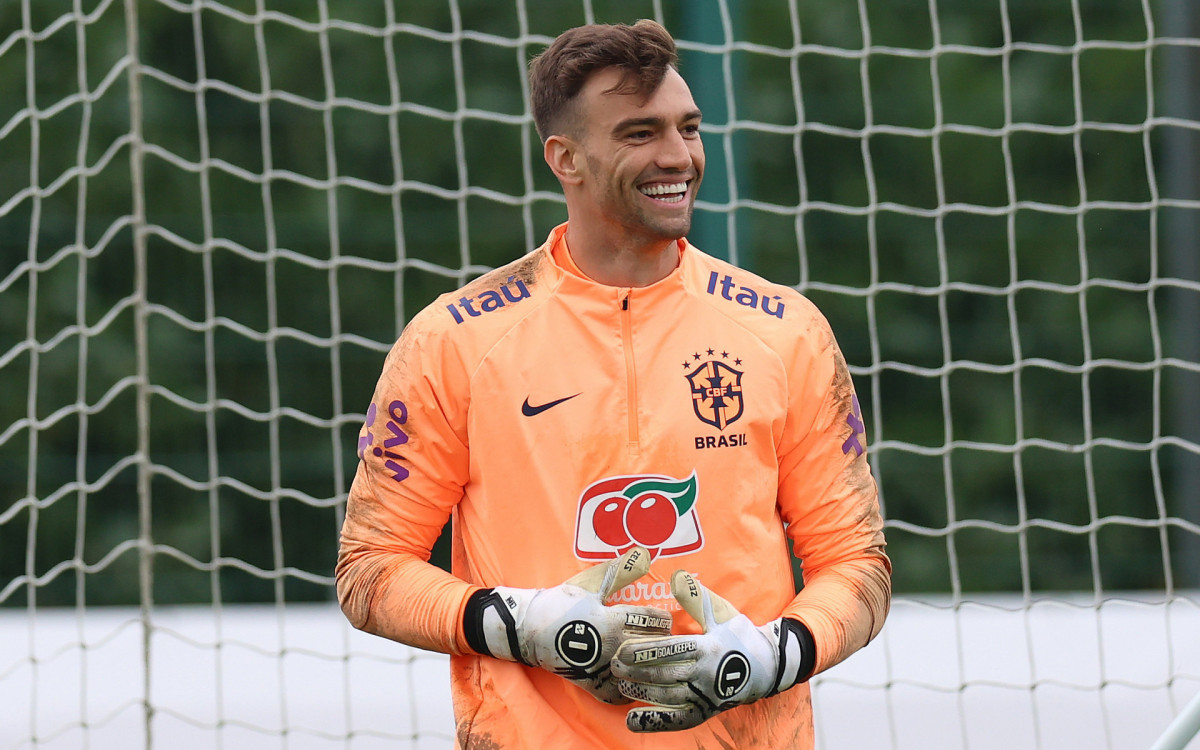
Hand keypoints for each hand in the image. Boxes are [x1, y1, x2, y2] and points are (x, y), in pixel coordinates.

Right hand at [463, 546, 671, 703]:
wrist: (528, 629)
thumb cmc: (560, 603)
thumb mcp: (589, 584)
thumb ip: (619, 573)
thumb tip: (642, 555)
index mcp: (611, 619)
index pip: (651, 620)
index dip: (661, 619)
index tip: (663, 619)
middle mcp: (610, 646)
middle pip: (651, 647)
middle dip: (661, 642)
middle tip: (663, 639)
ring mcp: (602, 669)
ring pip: (639, 673)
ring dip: (649, 666)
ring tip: (651, 659)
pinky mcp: (591, 685)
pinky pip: (618, 695)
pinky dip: (629, 689)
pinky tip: (633, 680)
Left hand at [611, 570, 811, 731]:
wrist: (768, 668)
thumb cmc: (740, 636)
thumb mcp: (722, 613)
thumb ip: (697, 598)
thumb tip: (677, 577)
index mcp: (709, 648)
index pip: (672, 650)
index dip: (646, 651)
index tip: (623, 650)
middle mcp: (707, 675)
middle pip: (665, 675)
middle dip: (637, 670)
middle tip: (613, 665)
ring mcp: (706, 697)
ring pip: (667, 697)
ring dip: (641, 692)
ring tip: (620, 683)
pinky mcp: (705, 712)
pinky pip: (676, 720)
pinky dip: (654, 722)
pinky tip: (631, 721)